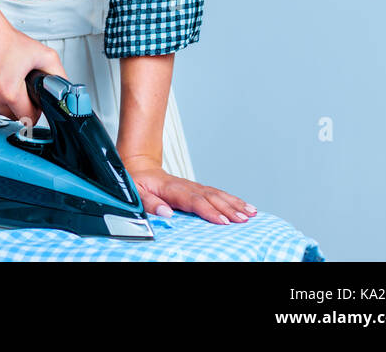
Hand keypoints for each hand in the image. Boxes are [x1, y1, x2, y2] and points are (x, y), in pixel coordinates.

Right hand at [0, 0, 68, 125]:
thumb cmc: (3, 38)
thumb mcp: (41, 53)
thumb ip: (58, 74)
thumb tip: (64, 89)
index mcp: (9, 91)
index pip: (28, 118)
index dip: (35, 109)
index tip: (33, 101)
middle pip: (12, 115)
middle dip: (19, 104)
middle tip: (19, 84)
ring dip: (3, 100)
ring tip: (4, 78)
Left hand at [119, 153, 257, 224]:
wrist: (137, 164)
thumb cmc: (135, 180)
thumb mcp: (134, 192)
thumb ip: (150, 203)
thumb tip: (166, 214)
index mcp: (171, 188)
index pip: (194, 201)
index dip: (209, 211)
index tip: (223, 221)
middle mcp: (185, 186)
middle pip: (210, 197)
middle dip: (229, 208)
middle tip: (244, 219)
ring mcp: (192, 186)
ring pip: (216, 194)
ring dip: (234, 203)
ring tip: (250, 213)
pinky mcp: (195, 189)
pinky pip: (216, 193)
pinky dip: (231, 199)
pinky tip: (243, 206)